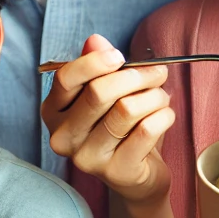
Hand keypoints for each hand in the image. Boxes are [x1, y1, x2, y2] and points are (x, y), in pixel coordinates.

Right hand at [42, 34, 173, 201]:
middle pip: (99, 92)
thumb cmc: (118, 128)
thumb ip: (98, 65)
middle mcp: (63, 137)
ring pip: (126, 110)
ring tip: (162, 96)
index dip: (95, 62)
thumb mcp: (106, 93)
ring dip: (154, 96)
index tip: (119, 55)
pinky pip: (146, 131)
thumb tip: (95, 40)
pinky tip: (165, 115)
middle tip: (158, 72)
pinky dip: (163, 116)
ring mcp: (87, 158)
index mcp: (53, 111)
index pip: (66, 78)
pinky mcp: (116, 172)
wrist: (136, 176)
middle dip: (136, 76)